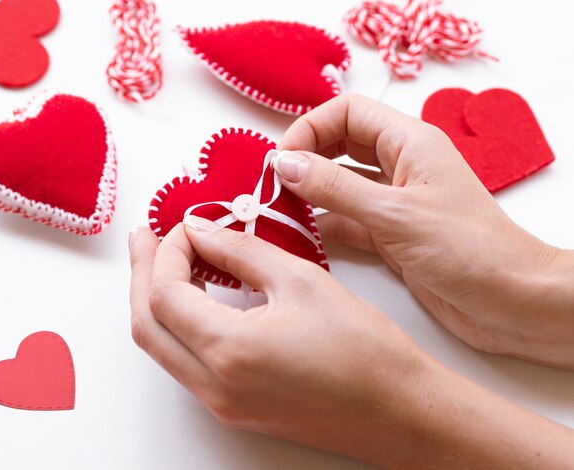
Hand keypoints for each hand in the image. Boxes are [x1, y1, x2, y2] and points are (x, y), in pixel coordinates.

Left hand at [129, 224, 573, 467]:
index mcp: (228, 352)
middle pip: (148, 325)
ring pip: (163, 348)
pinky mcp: (236, 409)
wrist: (399, 410)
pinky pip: (187, 364)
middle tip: (146, 238)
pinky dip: (181, 325)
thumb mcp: (300, 281)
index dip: (168, 252)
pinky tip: (197, 298)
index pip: (166, 293)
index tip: (187, 225)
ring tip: (167, 262)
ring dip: (157, 301)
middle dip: (142, 275)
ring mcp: (222, 404)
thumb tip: (203, 231)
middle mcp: (214, 387)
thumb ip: (241, 251)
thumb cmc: (364, 349)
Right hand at [275, 93, 573, 368]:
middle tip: (274, 183)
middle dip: (306, 158)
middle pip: (340, 144)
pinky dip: (323, 226)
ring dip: (310, 194)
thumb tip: (284, 164)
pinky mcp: (389, 234)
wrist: (510, 301)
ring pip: (340, 184)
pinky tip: (299, 237)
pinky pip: (346, 220)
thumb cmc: (467, 249)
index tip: (282, 159)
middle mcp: (400, 166)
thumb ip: (335, 188)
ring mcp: (393, 201)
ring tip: (277, 210)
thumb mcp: (394, 213)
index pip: (348, 112)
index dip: (311, 128)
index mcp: (409, 143)